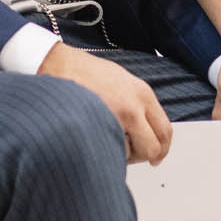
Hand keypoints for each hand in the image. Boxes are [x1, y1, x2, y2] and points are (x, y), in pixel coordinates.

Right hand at [37, 43, 173, 163]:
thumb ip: (137, 103)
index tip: (155, 156)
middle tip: (132, 155)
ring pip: (128, 154)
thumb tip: (145, 129)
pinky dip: (102, 152)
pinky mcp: (94, 129)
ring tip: (104, 138)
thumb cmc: (83, 71)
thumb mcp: (121, 81)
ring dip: (119, 154)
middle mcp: (133, 108)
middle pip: (152, 148)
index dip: (161, 149)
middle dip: (143, 156)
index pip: (165, 131)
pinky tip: (92, 138)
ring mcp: (114, 120)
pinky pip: (106, 152)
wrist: (54, 64)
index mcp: (142, 94)